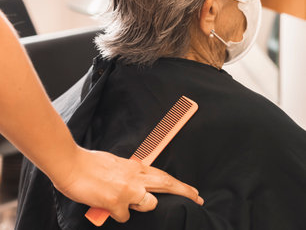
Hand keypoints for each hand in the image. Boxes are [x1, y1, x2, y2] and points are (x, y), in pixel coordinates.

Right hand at [52, 146, 203, 222]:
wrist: (71, 164)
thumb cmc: (89, 164)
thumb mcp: (114, 165)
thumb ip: (127, 175)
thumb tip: (134, 186)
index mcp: (134, 166)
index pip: (162, 175)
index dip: (179, 184)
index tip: (192, 191)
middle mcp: (135, 176)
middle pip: (166, 183)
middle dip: (185, 191)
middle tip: (198, 197)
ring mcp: (128, 190)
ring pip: (149, 204)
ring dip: (140, 206)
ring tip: (123, 200)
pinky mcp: (117, 202)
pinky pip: (125, 216)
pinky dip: (117, 214)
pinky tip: (107, 205)